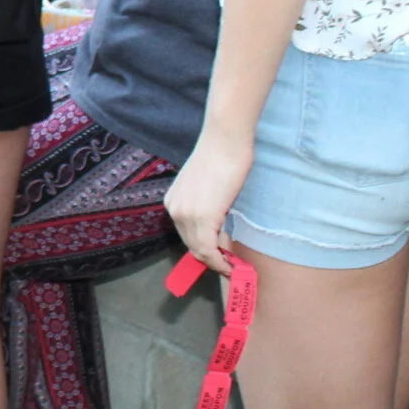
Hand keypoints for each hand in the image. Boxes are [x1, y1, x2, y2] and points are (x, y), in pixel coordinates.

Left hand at [163, 139, 251, 275]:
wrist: (225, 140)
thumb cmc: (223, 156)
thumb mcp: (208, 187)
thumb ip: (208, 207)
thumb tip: (220, 230)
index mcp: (174, 202)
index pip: (187, 236)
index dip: (204, 251)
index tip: (221, 259)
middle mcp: (174, 210)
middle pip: (191, 246)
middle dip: (211, 260)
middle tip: (230, 267)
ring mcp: (186, 214)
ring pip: (200, 251)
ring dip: (217, 263)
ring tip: (233, 268)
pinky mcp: (203, 217)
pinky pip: (209, 250)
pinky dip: (220, 262)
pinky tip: (232, 265)